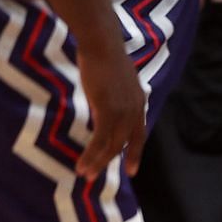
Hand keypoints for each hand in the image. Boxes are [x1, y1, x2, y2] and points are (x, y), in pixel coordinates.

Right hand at [74, 39, 146, 179]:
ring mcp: (123, 113)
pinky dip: (91, 154)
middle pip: (126, 143)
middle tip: (100, 177)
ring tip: (85, 175)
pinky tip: (82, 163)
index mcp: (138, 102)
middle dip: (113, 162)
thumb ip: (115, 91)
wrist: (102, 44)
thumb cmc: (104, 53)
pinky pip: (100, 140)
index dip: (134, 152)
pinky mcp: (108, 112)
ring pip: (112, 146)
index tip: (130, 169)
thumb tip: (107, 96)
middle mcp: (134, 111)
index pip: (139, 133)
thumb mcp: (116, 76)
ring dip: (98, 163)